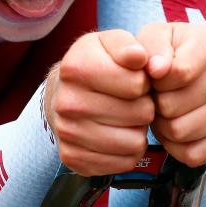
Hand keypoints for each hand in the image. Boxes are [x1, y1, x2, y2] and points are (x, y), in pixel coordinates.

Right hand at [44, 30, 153, 175]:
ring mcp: (67, 133)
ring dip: (138, 130)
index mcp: (75, 68)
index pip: (137, 84)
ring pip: (134, 143)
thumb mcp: (110, 43)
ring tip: (127, 117)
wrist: (61, 92)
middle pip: (139, 114)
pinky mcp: (73, 158)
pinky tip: (118, 134)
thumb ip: (127, 46)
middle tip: (132, 101)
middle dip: (144, 106)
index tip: (134, 79)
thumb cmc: (95, 65)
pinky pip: (123, 163)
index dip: (144, 81)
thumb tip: (140, 57)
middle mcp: (66, 102)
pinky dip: (128, 151)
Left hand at [136, 23, 205, 166]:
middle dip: (156, 104)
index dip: (155, 80)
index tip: (154, 75)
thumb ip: (150, 47)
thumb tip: (158, 69)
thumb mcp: (151, 38)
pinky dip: (176, 147)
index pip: (178, 73)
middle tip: (158, 96)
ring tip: (165, 110)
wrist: (182, 73)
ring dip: (163, 126)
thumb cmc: (164, 53)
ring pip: (181, 132)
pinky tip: (176, 128)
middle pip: (174, 106)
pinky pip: (193, 154)